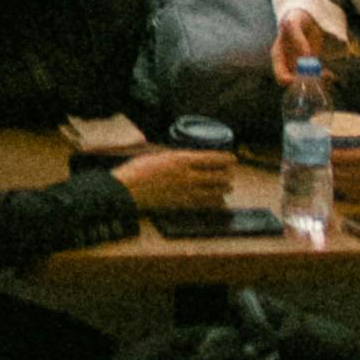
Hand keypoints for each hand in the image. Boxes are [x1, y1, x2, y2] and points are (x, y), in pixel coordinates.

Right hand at [117, 147, 239, 217]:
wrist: (128, 190)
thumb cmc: (138, 169)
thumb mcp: (159, 155)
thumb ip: (176, 157)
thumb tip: (188, 158)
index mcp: (181, 159)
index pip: (211, 159)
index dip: (225, 159)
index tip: (232, 159)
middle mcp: (187, 176)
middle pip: (216, 176)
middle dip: (227, 174)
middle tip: (231, 173)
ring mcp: (186, 192)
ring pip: (214, 192)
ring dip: (223, 188)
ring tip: (228, 187)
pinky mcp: (182, 205)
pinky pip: (204, 204)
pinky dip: (214, 202)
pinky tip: (218, 201)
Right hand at [271, 6, 336, 85]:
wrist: (307, 18)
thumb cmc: (296, 18)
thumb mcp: (294, 23)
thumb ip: (297, 36)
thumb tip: (306, 54)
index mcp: (278, 55)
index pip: (280, 75)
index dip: (289, 81)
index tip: (302, 79)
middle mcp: (287, 64)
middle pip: (294, 83)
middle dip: (307, 84)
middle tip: (319, 78)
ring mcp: (298, 67)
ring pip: (307, 82)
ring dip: (318, 82)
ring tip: (328, 75)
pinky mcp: (310, 67)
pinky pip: (316, 77)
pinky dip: (323, 77)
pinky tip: (329, 74)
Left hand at [331, 136, 359, 206]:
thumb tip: (349, 146)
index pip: (352, 156)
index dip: (336, 155)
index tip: (325, 151)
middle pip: (349, 173)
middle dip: (332, 169)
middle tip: (320, 164)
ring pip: (352, 187)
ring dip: (338, 182)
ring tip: (326, 176)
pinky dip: (348, 194)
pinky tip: (340, 190)